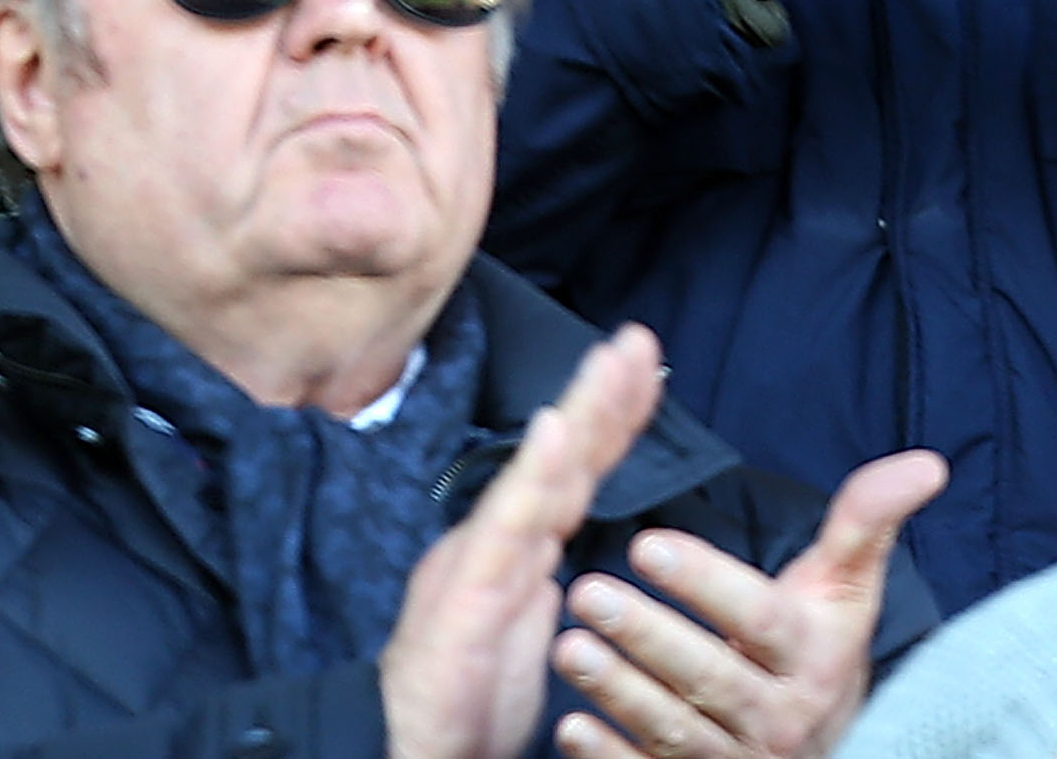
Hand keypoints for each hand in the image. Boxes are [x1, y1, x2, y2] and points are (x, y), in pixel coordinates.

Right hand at [382, 325, 668, 758]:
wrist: (410, 745)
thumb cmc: (464, 699)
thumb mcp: (520, 630)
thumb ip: (536, 584)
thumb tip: (558, 562)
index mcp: (516, 548)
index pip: (573, 473)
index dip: (609, 422)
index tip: (646, 372)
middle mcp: (497, 538)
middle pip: (560, 457)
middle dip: (602, 395)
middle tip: (638, 340)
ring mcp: (480, 555)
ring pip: (538, 472)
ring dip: (578, 411)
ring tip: (611, 362)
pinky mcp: (466, 586)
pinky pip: (505, 522)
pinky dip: (531, 470)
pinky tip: (553, 428)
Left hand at [550, 451, 947, 758]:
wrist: (824, 747)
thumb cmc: (816, 651)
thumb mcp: (844, 591)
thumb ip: (865, 525)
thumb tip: (924, 464)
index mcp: (814, 661)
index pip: (760, 620)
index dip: (707, 583)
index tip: (649, 544)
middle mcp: (780, 719)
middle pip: (710, 677)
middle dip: (647, 635)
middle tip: (588, 593)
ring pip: (675, 728)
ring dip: (619, 691)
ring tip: (568, 646)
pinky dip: (610, 756)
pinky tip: (569, 728)